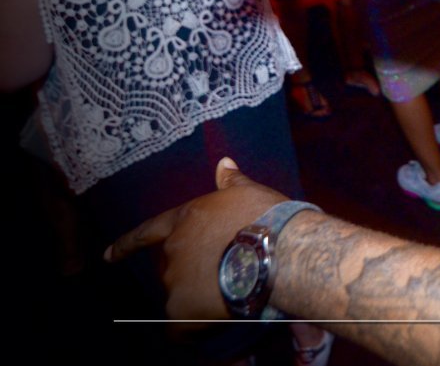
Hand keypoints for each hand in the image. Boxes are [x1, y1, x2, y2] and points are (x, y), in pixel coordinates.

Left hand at [106, 158, 288, 320]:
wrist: (279, 250)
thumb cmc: (267, 217)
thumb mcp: (250, 192)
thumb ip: (231, 181)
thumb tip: (223, 163)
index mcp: (186, 218)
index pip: (147, 232)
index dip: (126, 245)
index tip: (107, 256)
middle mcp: (173, 248)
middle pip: (171, 267)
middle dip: (190, 272)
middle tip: (221, 275)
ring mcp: (175, 279)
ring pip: (180, 295)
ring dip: (198, 296)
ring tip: (230, 294)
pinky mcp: (182, 309)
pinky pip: (180, 327)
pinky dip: (192, 330)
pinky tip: (208, 327)